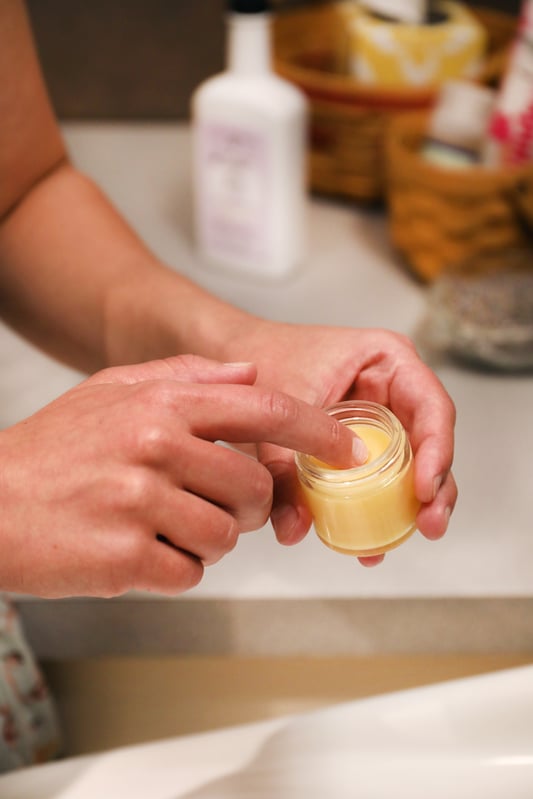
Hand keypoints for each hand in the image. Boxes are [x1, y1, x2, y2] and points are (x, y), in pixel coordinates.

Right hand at [0, 355, 361, 597]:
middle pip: (254, 488)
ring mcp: (141, 503)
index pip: (264, 410)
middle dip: (246, 506)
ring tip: (159, 526)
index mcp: (160, 403)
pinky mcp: (126, 557)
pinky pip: (190, 572)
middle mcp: (155, 446)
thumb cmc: (53, 449)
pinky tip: (136, 549)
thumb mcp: (112, 391)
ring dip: (205, 540)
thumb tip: (250, 373)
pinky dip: (174, 568)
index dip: (317, 430)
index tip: (347, 448)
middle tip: (211, 505)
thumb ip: (187, 375)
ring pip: (226, 536)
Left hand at [223, 322, 456, 564]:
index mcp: (388, 359)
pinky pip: (382, 478)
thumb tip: (295, 527)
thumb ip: (284, 468)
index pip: (431, 406)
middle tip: (429, 526)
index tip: (424, 490)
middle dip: (436, 488)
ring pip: (413, 465)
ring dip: (413, 507)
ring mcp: (384, 418)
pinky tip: (370, 544)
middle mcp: (395, 389)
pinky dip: (380, 509)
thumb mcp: (274, 410)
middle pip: (432, 441)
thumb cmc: (264, 360)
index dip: (437, 450)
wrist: (239, 357)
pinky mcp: (365, 444)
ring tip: (399, 541)